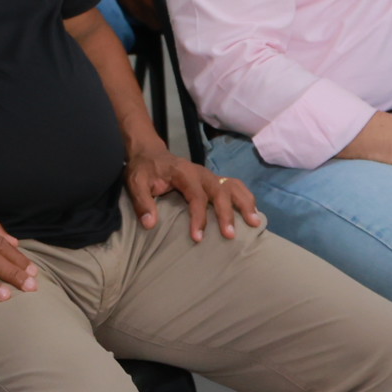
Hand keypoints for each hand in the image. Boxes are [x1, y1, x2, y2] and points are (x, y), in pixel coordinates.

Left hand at [125, 146, 260, 241]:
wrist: (150, 153)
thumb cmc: (144, 170)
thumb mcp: (136, 183)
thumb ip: (142, 202)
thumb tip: (150, 224)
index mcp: (184, 172)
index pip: (196, 196)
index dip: (199, 217)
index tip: (198, 238)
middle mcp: (201, 173)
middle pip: (220, 191)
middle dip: (226, 214)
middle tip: (230, 235)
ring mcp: (210, 176)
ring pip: (233, 186)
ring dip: (245, 203)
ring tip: (255, 222)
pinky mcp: (214, 180)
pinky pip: (235, 186)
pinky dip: (246, 198)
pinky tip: (253, 214)